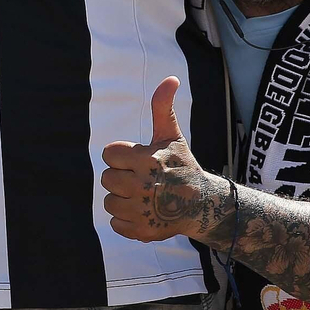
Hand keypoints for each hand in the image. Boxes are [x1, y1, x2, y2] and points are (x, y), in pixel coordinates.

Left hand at [100, 77, 226, 242]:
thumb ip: (162, 107)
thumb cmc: (182, 166)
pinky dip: (127, 220)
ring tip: (144, 197)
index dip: (123, 156)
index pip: (108, 153)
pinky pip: (115, 223)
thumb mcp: (172, 136)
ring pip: (109, 201)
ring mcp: (141, 211)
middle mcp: (142, 185)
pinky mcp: (141, 231)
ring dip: (123, 199)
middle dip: (122, 177)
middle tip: (143, 180)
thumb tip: (170, 78)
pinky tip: (145, 213)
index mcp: (146, 160)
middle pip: (106, 178)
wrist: (203, 206)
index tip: (141, 160)